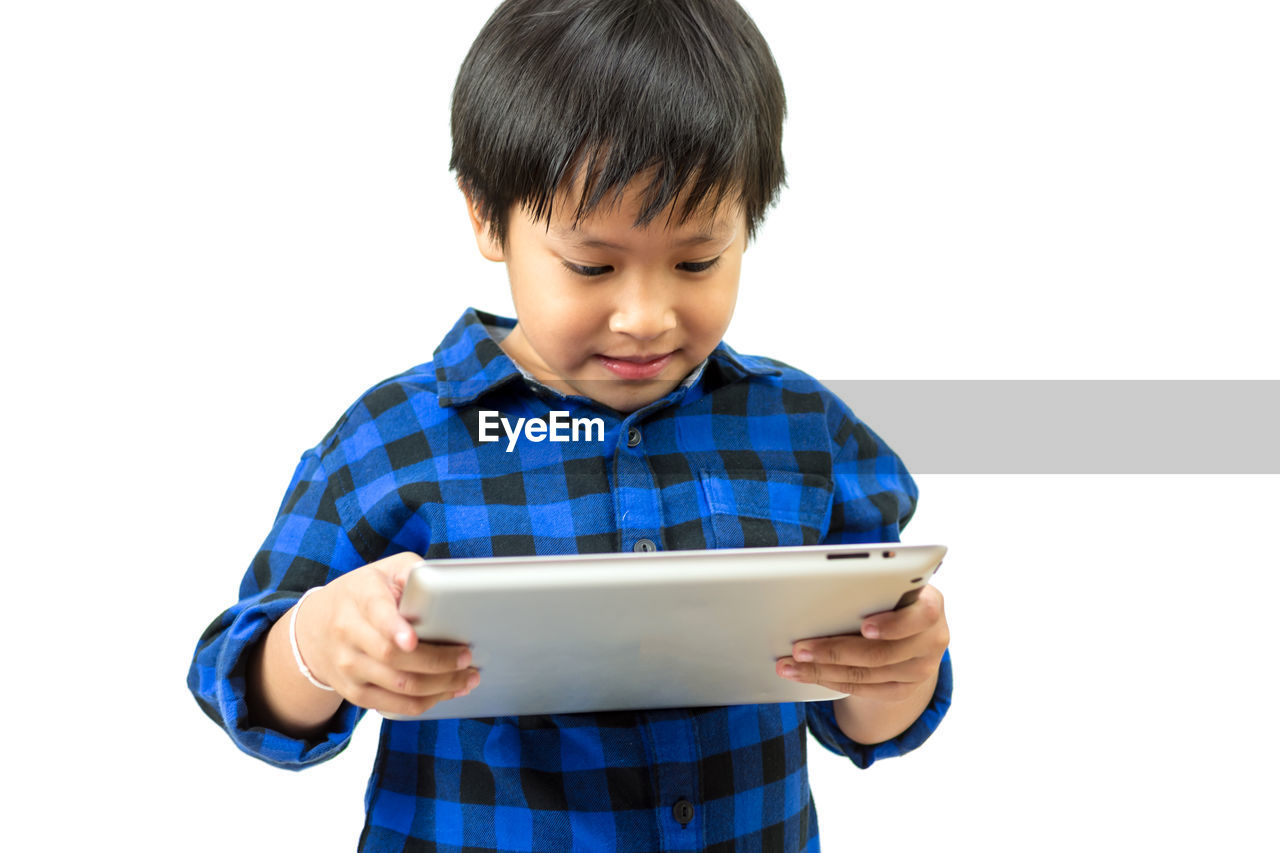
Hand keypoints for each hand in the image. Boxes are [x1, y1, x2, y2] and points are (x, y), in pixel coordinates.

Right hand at [295, 552, 480, 716]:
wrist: (315, 627)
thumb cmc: (363, 594)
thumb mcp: (385, 570)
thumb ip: (412, 572)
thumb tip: (445, 585)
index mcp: (360, 597)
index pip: (376, 614)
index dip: (394, 629)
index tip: (412, 640)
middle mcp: (348, 634)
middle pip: (393, 657)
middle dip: (438, 662)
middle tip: (467, 658)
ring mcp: (348, 667)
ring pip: (398, 685)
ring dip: (439, 686)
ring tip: (467, 679)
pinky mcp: (353, 693)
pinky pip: (393, 706)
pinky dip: (424, 702)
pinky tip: (445, 692)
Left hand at [776, 584, 947, 701]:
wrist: (914, 627)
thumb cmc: (893, 595)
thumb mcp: (894, 584)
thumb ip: (874, 585)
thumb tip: (824, 587)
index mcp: (932, 605)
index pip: (920, 616)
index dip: (892, 624)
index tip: (864, 626)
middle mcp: (932, 640)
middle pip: (881, 654)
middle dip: (833, 651)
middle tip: (799, 649)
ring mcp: (921, 669)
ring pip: (866, 675)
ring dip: (822, 670)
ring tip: (790, 666)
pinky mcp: (905, 689)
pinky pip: (864, 690)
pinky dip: (831, 682)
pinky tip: (808, 675)